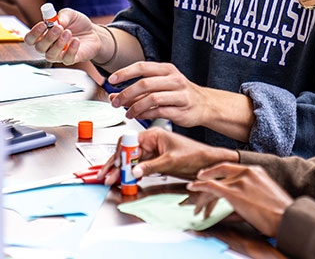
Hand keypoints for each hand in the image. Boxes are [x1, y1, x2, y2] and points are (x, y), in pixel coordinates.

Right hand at [24, 9, 103, 65]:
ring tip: (68, 33)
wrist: (93, 33)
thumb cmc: (77, 24)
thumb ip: (62, 16)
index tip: (43, 25)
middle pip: (39, 48)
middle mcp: (48, 46)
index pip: (30, 39)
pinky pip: (66, 59)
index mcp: (44, 34)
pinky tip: (76, 41)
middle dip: (48, 37)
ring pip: (50, 55)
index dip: (34, 33)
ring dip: (58, 44)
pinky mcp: (69, 60)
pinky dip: (71, 49)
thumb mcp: (70, 14)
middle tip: (59, 28)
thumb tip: (55, 21)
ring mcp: (58, 55)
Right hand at [96, 128, 236, 184]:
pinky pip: (138, 167)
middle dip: (115, 164)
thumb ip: (151, 166)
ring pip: (130, 161)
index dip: (119, 154)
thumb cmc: (195, 155)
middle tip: (105, 176)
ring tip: (110, 180)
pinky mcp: (155, 161)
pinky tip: (124, 180)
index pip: (129, 141)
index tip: (114, 165)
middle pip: (127, 152)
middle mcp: (150, 142)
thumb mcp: (172, 161)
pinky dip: (130, 174)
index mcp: (153, 134)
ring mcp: (152, 152)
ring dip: (120, 171)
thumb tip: (134, 171)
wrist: (208, 163)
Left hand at [107, 62, 210, 126]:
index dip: (125, 73)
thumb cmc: (180, 94)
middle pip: (145, 83)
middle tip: (116, 102)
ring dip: (135, 107)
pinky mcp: (181, 110)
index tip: (112, 80)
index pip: (142, 67)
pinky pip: (159, 112)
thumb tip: (114, 95)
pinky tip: (139, 116)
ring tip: (127, 113)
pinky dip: (146, 114)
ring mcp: (179, 94)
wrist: (205, 105)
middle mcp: (174, 79)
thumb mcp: (161, 85)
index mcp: (167, 69)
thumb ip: (138, 90)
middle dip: (126, 93)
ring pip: (152, 98)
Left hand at [187, 163, 293, 237]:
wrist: (287, 218)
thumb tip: (235, 203)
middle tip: (197, 180)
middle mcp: (246, 172)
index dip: (216, 169)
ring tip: (193, 196)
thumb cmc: (280, 212)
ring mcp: (239, 181)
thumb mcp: (266, 194)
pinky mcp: (233, 193)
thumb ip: (250, 193)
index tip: (208, 173)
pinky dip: (199, 187)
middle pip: (219, 171)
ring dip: (202, 190)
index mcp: (255, 170)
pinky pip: (211, 187)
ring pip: (213, 181)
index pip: (230, 166)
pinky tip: (192, 188)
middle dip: (206, 175)